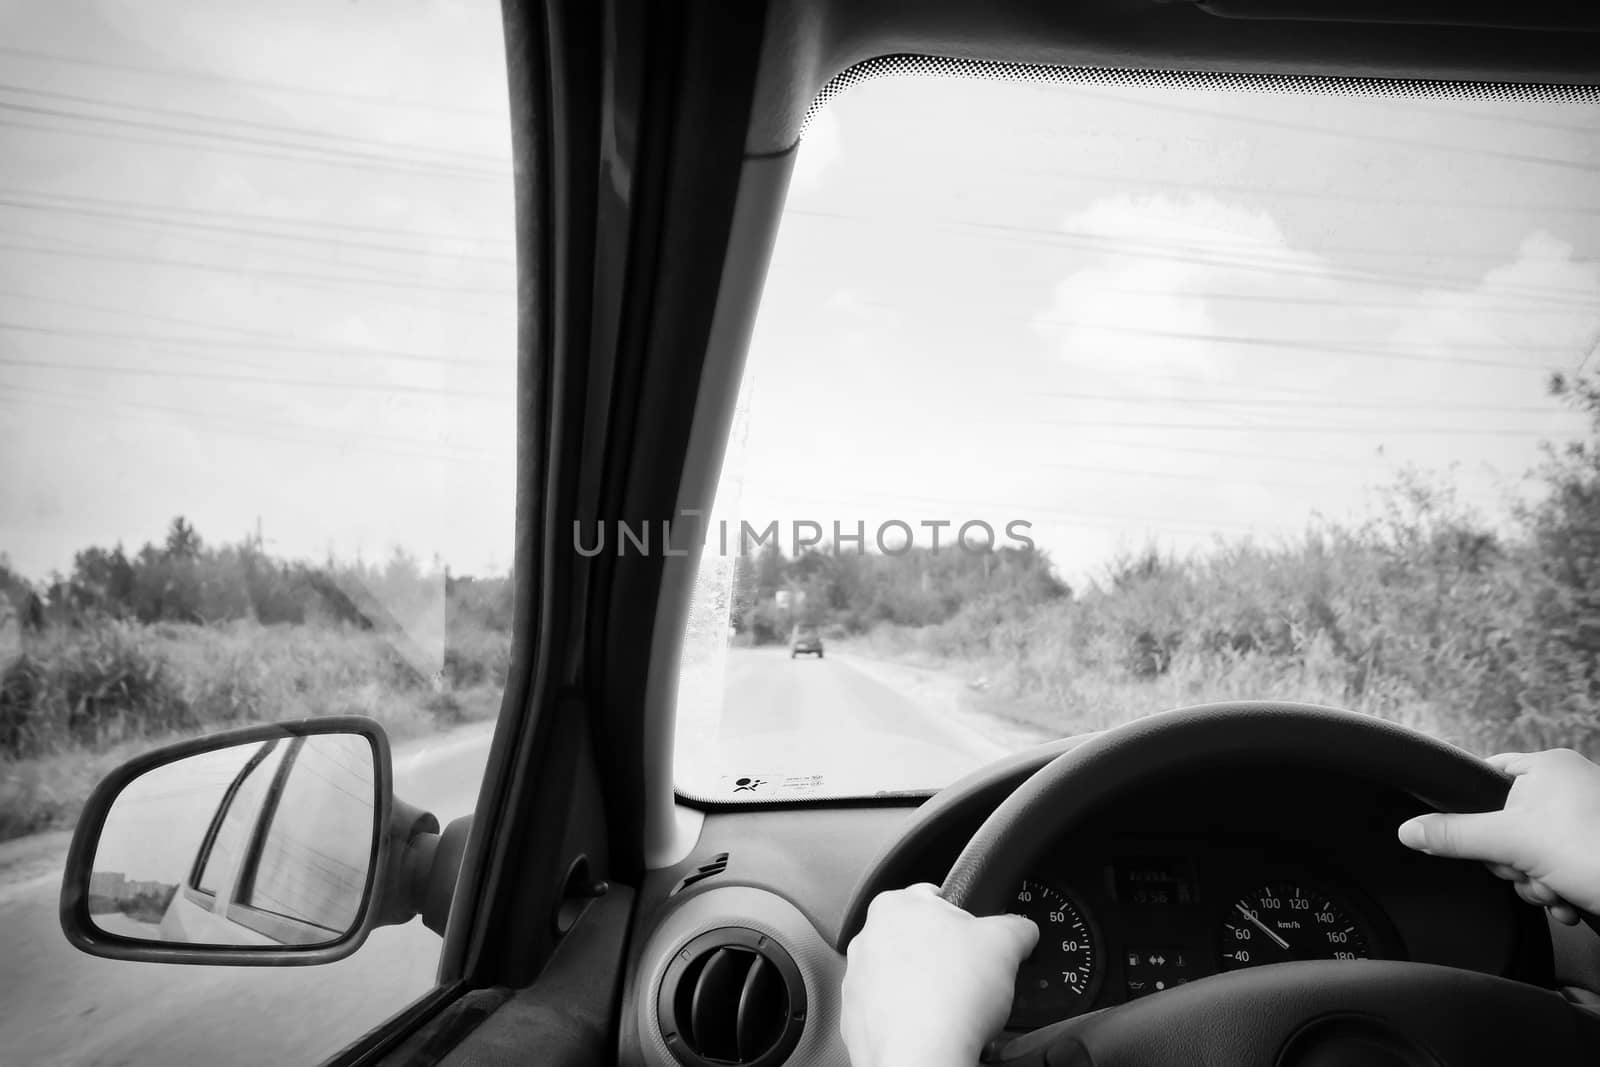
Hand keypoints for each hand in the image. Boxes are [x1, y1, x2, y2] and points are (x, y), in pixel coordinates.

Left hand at [841, 883, 1037, 1066]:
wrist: (922, 1055)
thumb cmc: (950, 995)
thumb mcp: (1005, 943)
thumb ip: (1016, 926)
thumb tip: (1021, 929)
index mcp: (895, 905)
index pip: (934, 898)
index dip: (964, 920)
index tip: (976, 941)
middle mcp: (867, 939)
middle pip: (917, 939)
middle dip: (943, 957)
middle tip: (969, 977)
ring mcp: (856, 980)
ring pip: (901, 977)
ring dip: (924, 988)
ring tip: (951, 1006)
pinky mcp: (855, 1018)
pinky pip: (889, 1011)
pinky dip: (909, 1018)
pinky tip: (932, 1026)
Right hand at [1397, 749, 1599, 925]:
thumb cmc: (1597, 853)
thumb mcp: (1512, 843)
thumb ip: (1454, 835)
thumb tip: (1408, 830)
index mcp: (1546, 766)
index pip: (1485, 779)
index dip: (1475, 814)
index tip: (1484, 841)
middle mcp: (1567, 786)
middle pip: (1504, 823)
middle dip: (1513, 862)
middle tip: (1529, 871)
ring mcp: (1584, 818)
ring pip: (1529, 851)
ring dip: (1535, 881)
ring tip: (1555, 889)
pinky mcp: (1595, 848)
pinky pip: (1556, 865)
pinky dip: (1557, 888)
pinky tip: (1567, 899)